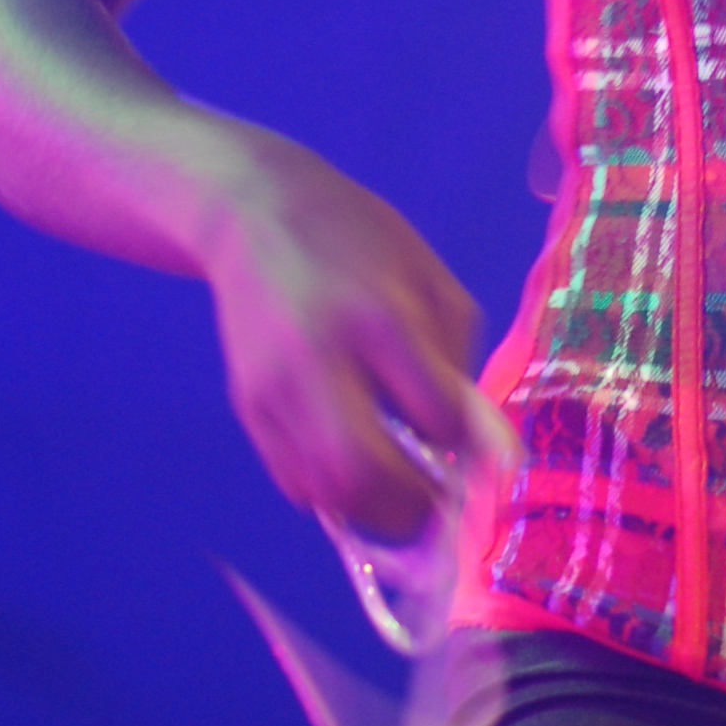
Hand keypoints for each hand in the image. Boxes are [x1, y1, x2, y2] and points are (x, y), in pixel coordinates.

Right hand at [201, 132, 484, 543]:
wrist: (256, 214)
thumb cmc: (361, 242)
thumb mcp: (431, 282)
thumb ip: (458, 363)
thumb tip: (478, 447)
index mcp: (380, 319)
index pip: (432, 417)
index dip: (463, 450)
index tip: (476, 455)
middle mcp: (318, 361)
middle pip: (360, 473)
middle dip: (410, 508)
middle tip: (438, 503)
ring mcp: (273, 390)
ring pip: (322, 490)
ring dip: (372, 511)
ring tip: (403, 492)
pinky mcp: (248, 407)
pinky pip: (294, 480)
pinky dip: (335, 493)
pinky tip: (359, 468)